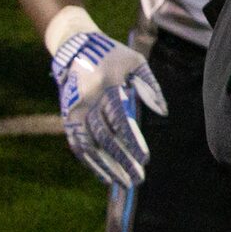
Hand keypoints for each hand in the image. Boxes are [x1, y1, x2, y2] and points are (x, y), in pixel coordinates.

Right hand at [50, 28, 167, 188]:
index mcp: (106, 87)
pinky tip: (104, 176)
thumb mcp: (135, 62)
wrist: (74, 48)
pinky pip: (78, 146)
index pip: (120, 121)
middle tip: (138, 178)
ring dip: (107, 167)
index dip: (132, 142)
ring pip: (90, 147)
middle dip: (122, 161)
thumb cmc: (112, 55)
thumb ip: (150, 86)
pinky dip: (91, 163)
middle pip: (105, 139)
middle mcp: (88, 102)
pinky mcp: (67, 119)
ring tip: (123, 183)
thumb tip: (163, 113)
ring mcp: (74, 112)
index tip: (145, 159)